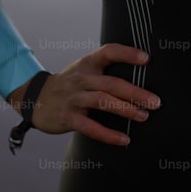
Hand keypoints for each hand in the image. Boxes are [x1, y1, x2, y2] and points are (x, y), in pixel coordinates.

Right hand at [6, 42, 160, 146]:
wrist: (34, 98)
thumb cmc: (68, 85)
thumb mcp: (83, 70)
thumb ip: (105, 71)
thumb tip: (139, 78)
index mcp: (87, 64)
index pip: (108, 52)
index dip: (128, 53)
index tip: (147, 59)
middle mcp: (81, 79)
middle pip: (111, 83)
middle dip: (135, 92)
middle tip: (155, 102)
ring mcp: (73, 98)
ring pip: (103, 101)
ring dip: (126, 109)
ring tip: (143, 116)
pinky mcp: (68, 118)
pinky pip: (91, 127)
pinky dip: (108, 135)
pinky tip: (124, 139)